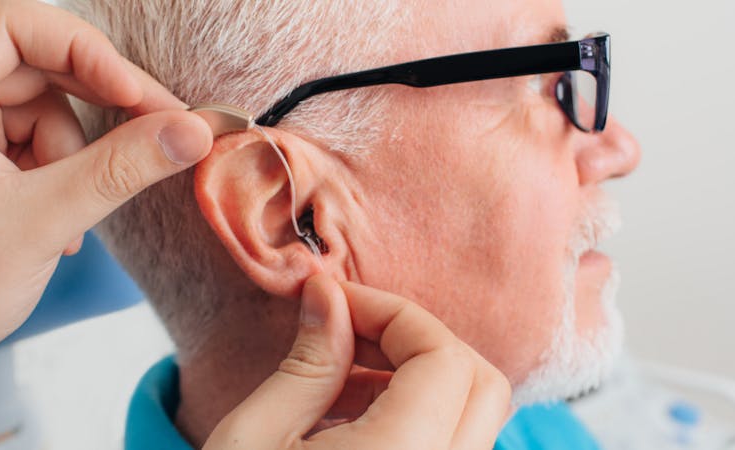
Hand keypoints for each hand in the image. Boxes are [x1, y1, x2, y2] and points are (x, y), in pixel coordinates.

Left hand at [0, 0, 213, 355]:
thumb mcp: (42, 221)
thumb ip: (119, 171)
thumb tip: (189, 133)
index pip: (15, 28)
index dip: (84, 51)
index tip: (136, 96)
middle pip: (44, 66)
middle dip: (105, 105)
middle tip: (165, 131)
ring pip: (50, 109)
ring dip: (80, 159)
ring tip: (73, 218)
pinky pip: (43, 143)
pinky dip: (66, 177)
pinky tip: (60, 224)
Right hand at [204, 274, 512, 449]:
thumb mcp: (253, 442)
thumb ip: (308, 361)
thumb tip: (328, 294)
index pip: (445, 358)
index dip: (393, 313)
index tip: (337, 303)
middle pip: (480, 384)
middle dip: (417, 341)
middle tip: (347, 332)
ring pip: (472, 419)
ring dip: (415, 380)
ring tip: (336, 384)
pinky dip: (415, 420)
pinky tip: (349, 425)